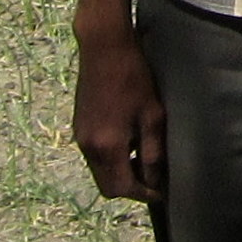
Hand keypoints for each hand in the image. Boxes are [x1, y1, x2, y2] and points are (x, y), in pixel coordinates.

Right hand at [72, 20, 165, 202]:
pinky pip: (95, 156)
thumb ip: (152, 153)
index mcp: (107, 146)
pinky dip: (112, 159)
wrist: (103, 47)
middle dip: (130, 188)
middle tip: (154, 178)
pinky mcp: (79, 126)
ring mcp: (80, 137)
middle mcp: (88, 147)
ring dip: (121, 173)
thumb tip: (155, 181)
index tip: (162, 191)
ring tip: (144, 158)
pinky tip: (129, 142)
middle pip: (107, 187)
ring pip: (100, 172)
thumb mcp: (152, 116)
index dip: (144, 194)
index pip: (122, 189)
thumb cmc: (133, 77)